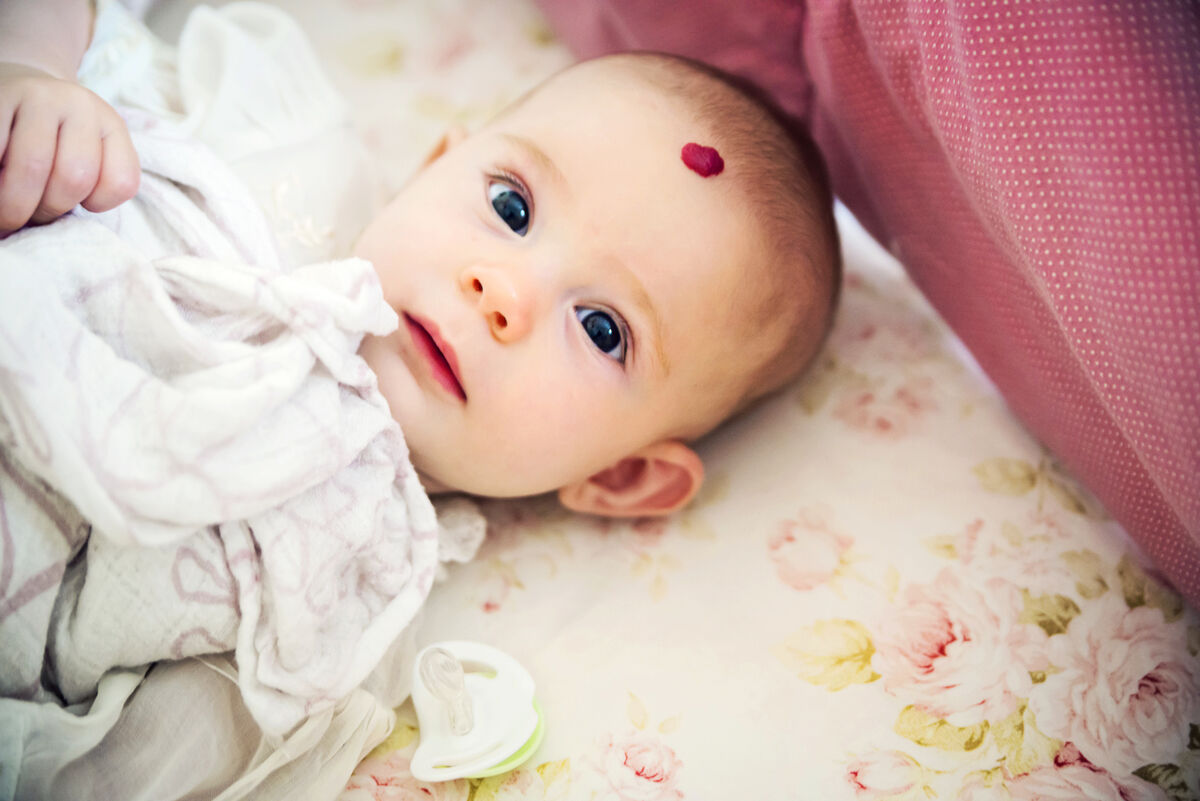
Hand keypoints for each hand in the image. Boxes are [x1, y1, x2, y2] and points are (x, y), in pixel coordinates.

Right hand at [0, 61, 138, 234]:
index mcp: (110, 124)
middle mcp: (79, 104)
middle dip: (46, 210)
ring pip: (32, 167)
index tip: (77, 204)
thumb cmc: (52, 141)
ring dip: (12, 203)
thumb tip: (48, 226)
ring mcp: (36, 97)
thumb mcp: (85, 157)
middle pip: (74, 179)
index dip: (95, 205)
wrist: (18, 88)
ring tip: (3, 211)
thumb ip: (86, 185)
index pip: (121, 183)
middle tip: (25, 215)